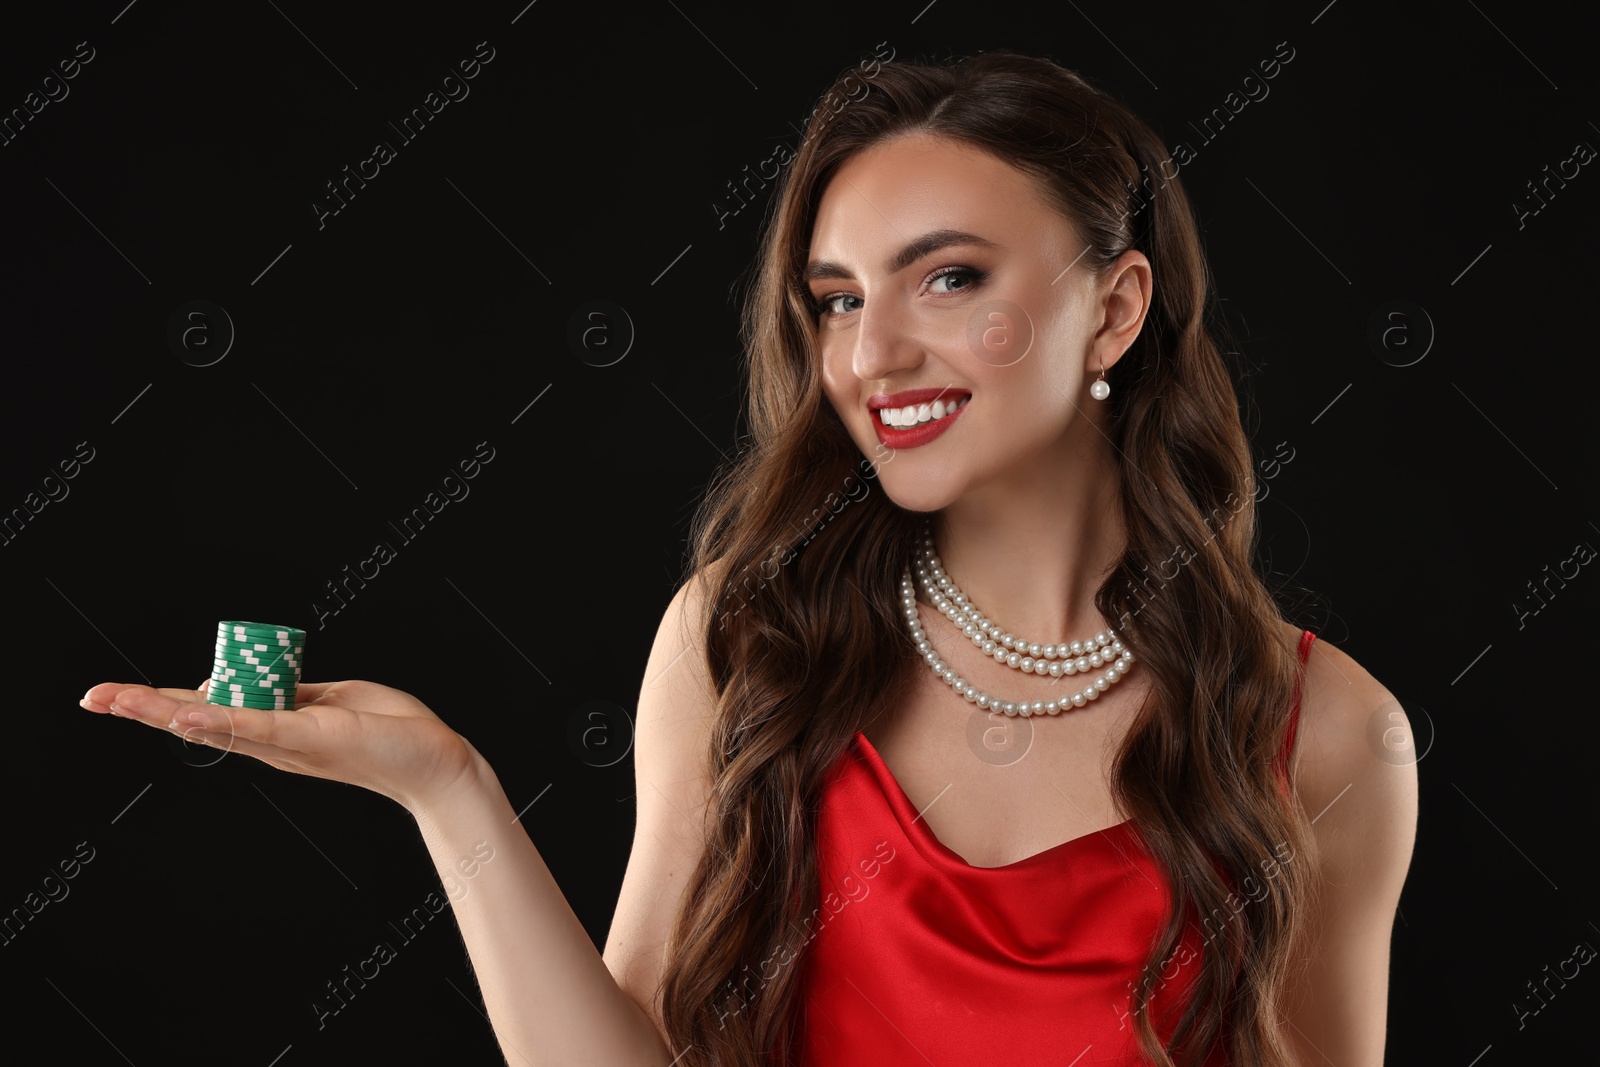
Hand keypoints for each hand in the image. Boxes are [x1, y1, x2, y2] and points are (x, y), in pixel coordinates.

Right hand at [81, 678, 478, 812]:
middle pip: (195, 720)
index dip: (160, 701)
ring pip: (215, 723)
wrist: (435, 760)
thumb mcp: (331, 700)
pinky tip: (186, 712)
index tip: (114, 694)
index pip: (206, 711)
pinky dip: (222, 719)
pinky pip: (258, 727)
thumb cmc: (390, 729)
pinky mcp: (310, 737)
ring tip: (121, 701)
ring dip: (165, 711)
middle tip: (93, 698)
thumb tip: (260, 680)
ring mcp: (287, 742)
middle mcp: (272, 741)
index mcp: (274, 728)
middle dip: (142, 708)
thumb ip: (292, 693)